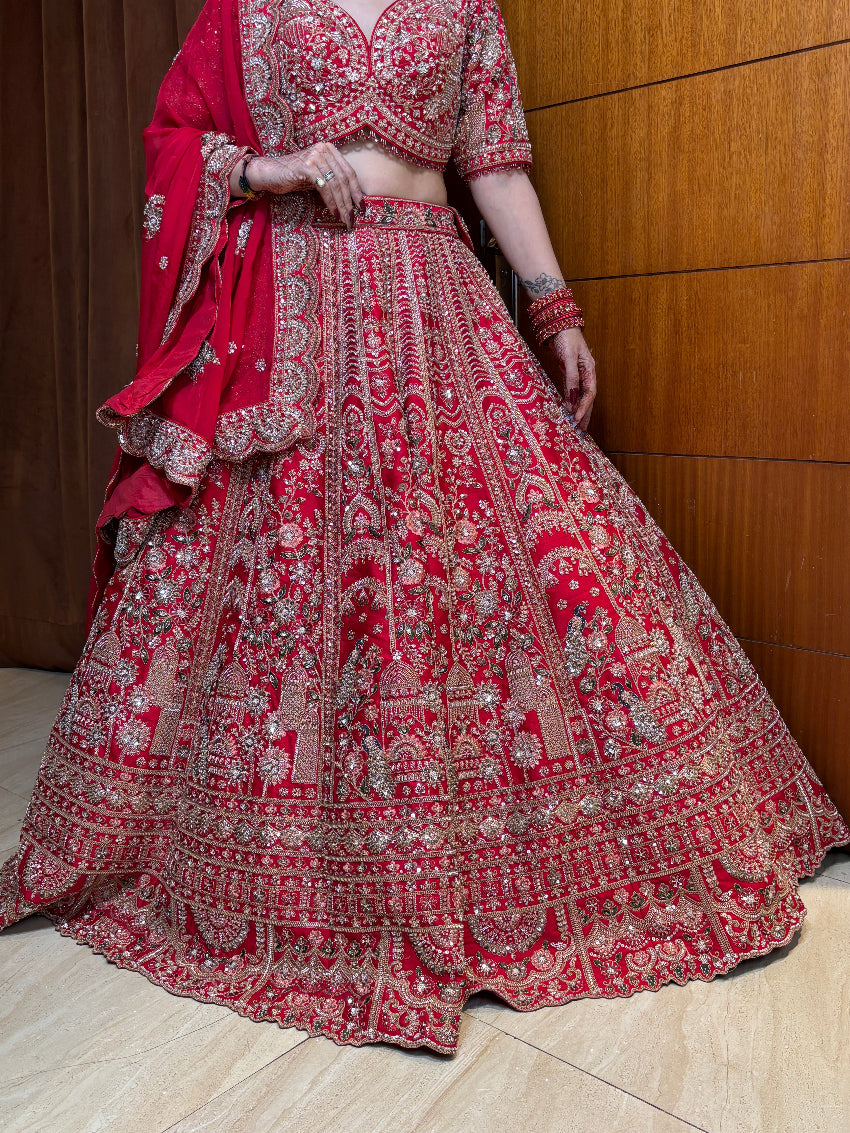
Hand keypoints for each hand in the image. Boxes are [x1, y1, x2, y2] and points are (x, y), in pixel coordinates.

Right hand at [248, 142, 364, 226]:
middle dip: (350, 202)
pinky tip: (333, 213)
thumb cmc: (294, 177)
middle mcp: (323, 149)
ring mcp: (315, 156)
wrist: (270, 173)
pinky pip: (324, 187)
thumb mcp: (317, 177)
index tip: (362, 207)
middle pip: (344, 179)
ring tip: (344, 219)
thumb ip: (332, 181)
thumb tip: (351, 200)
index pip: (349, 172)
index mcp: (329, 150)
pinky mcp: (307, 166)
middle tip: (353, 219)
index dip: (357, 191)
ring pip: (335, 184)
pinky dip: (330, 202)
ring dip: (342, 205)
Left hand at [549, 327, 595, 431]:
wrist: (559, 325)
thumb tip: (572, 398)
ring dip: (578, 410)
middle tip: (581, 430)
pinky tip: (568, 409)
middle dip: (585, 414)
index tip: (577, 418)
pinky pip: (571, 390)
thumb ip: (571, 378)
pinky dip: (570, 401)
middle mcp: (586, 373)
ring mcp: (578, 374)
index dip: (584, 407)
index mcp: (590, 370)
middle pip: (587, 398)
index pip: (590, 393)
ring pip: (580, 396)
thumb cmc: (566, 338)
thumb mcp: (569, 358)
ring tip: (577, 424)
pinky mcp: (568, 372)